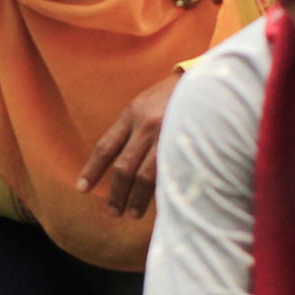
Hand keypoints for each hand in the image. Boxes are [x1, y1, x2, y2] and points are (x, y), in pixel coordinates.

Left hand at [78, 72, 183, 217]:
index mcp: (132, 114)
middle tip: (113, 212)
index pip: (105, 147)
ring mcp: (168, 135)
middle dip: (116, 193)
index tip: (82, 188)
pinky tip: (159, 204)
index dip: (92, 170)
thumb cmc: (176, 94)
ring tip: (133, 214)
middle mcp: (147, 125)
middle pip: (123, 167)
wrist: (212, 80)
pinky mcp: (187, 145)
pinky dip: (161, 191)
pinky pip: (169, 174)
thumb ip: (132, 128)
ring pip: (145, 176)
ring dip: (137, 199)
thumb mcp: (147, 102)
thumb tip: (117, 160)